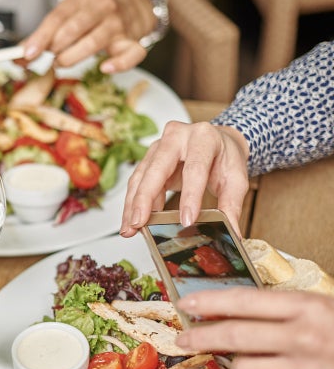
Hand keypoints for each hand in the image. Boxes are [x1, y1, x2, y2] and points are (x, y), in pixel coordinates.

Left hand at [21, 0, 150, 71]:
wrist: (133, 4)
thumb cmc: (93, 13)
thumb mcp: (69, 13)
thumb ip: (45, 34)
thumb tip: (19, 55)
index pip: (57, 17)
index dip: (41, 37)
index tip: (28, 54)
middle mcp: (102, 7)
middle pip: (73, 30)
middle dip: (56, 48)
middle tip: (50, 57)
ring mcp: (119, 23)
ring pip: (94, 43)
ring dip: (73, 57)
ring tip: (62, 62)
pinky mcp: (132, 40)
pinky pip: (129, 55)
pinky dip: (117, 64)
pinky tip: (104, 68)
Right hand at [120, 121, 250, 237]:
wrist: (219, 142)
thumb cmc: (225, 158)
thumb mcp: (236, 178)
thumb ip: (231, 204)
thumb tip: (230, 231)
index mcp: (203, 137)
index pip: (194, 168)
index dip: (190, 196)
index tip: (186, 220)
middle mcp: (177, 137)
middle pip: (156, 169)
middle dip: (144, 199)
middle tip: (139, 223)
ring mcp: (159, 146)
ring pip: (141, 177)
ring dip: (133, 205)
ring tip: (131, 228)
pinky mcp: (148, 159)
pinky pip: (137, 182)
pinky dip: (132, 203)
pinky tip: (132, 220)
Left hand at [176, 288, 333, 368]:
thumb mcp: (325, 309)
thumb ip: (286, 309)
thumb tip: (231, 308)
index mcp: (309, 306)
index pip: (244, 300)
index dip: (208, 302)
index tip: (185, 304)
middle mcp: (305, 337)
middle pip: (233, 336)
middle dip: (200, 337)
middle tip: (183, 339)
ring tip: (260, 366)